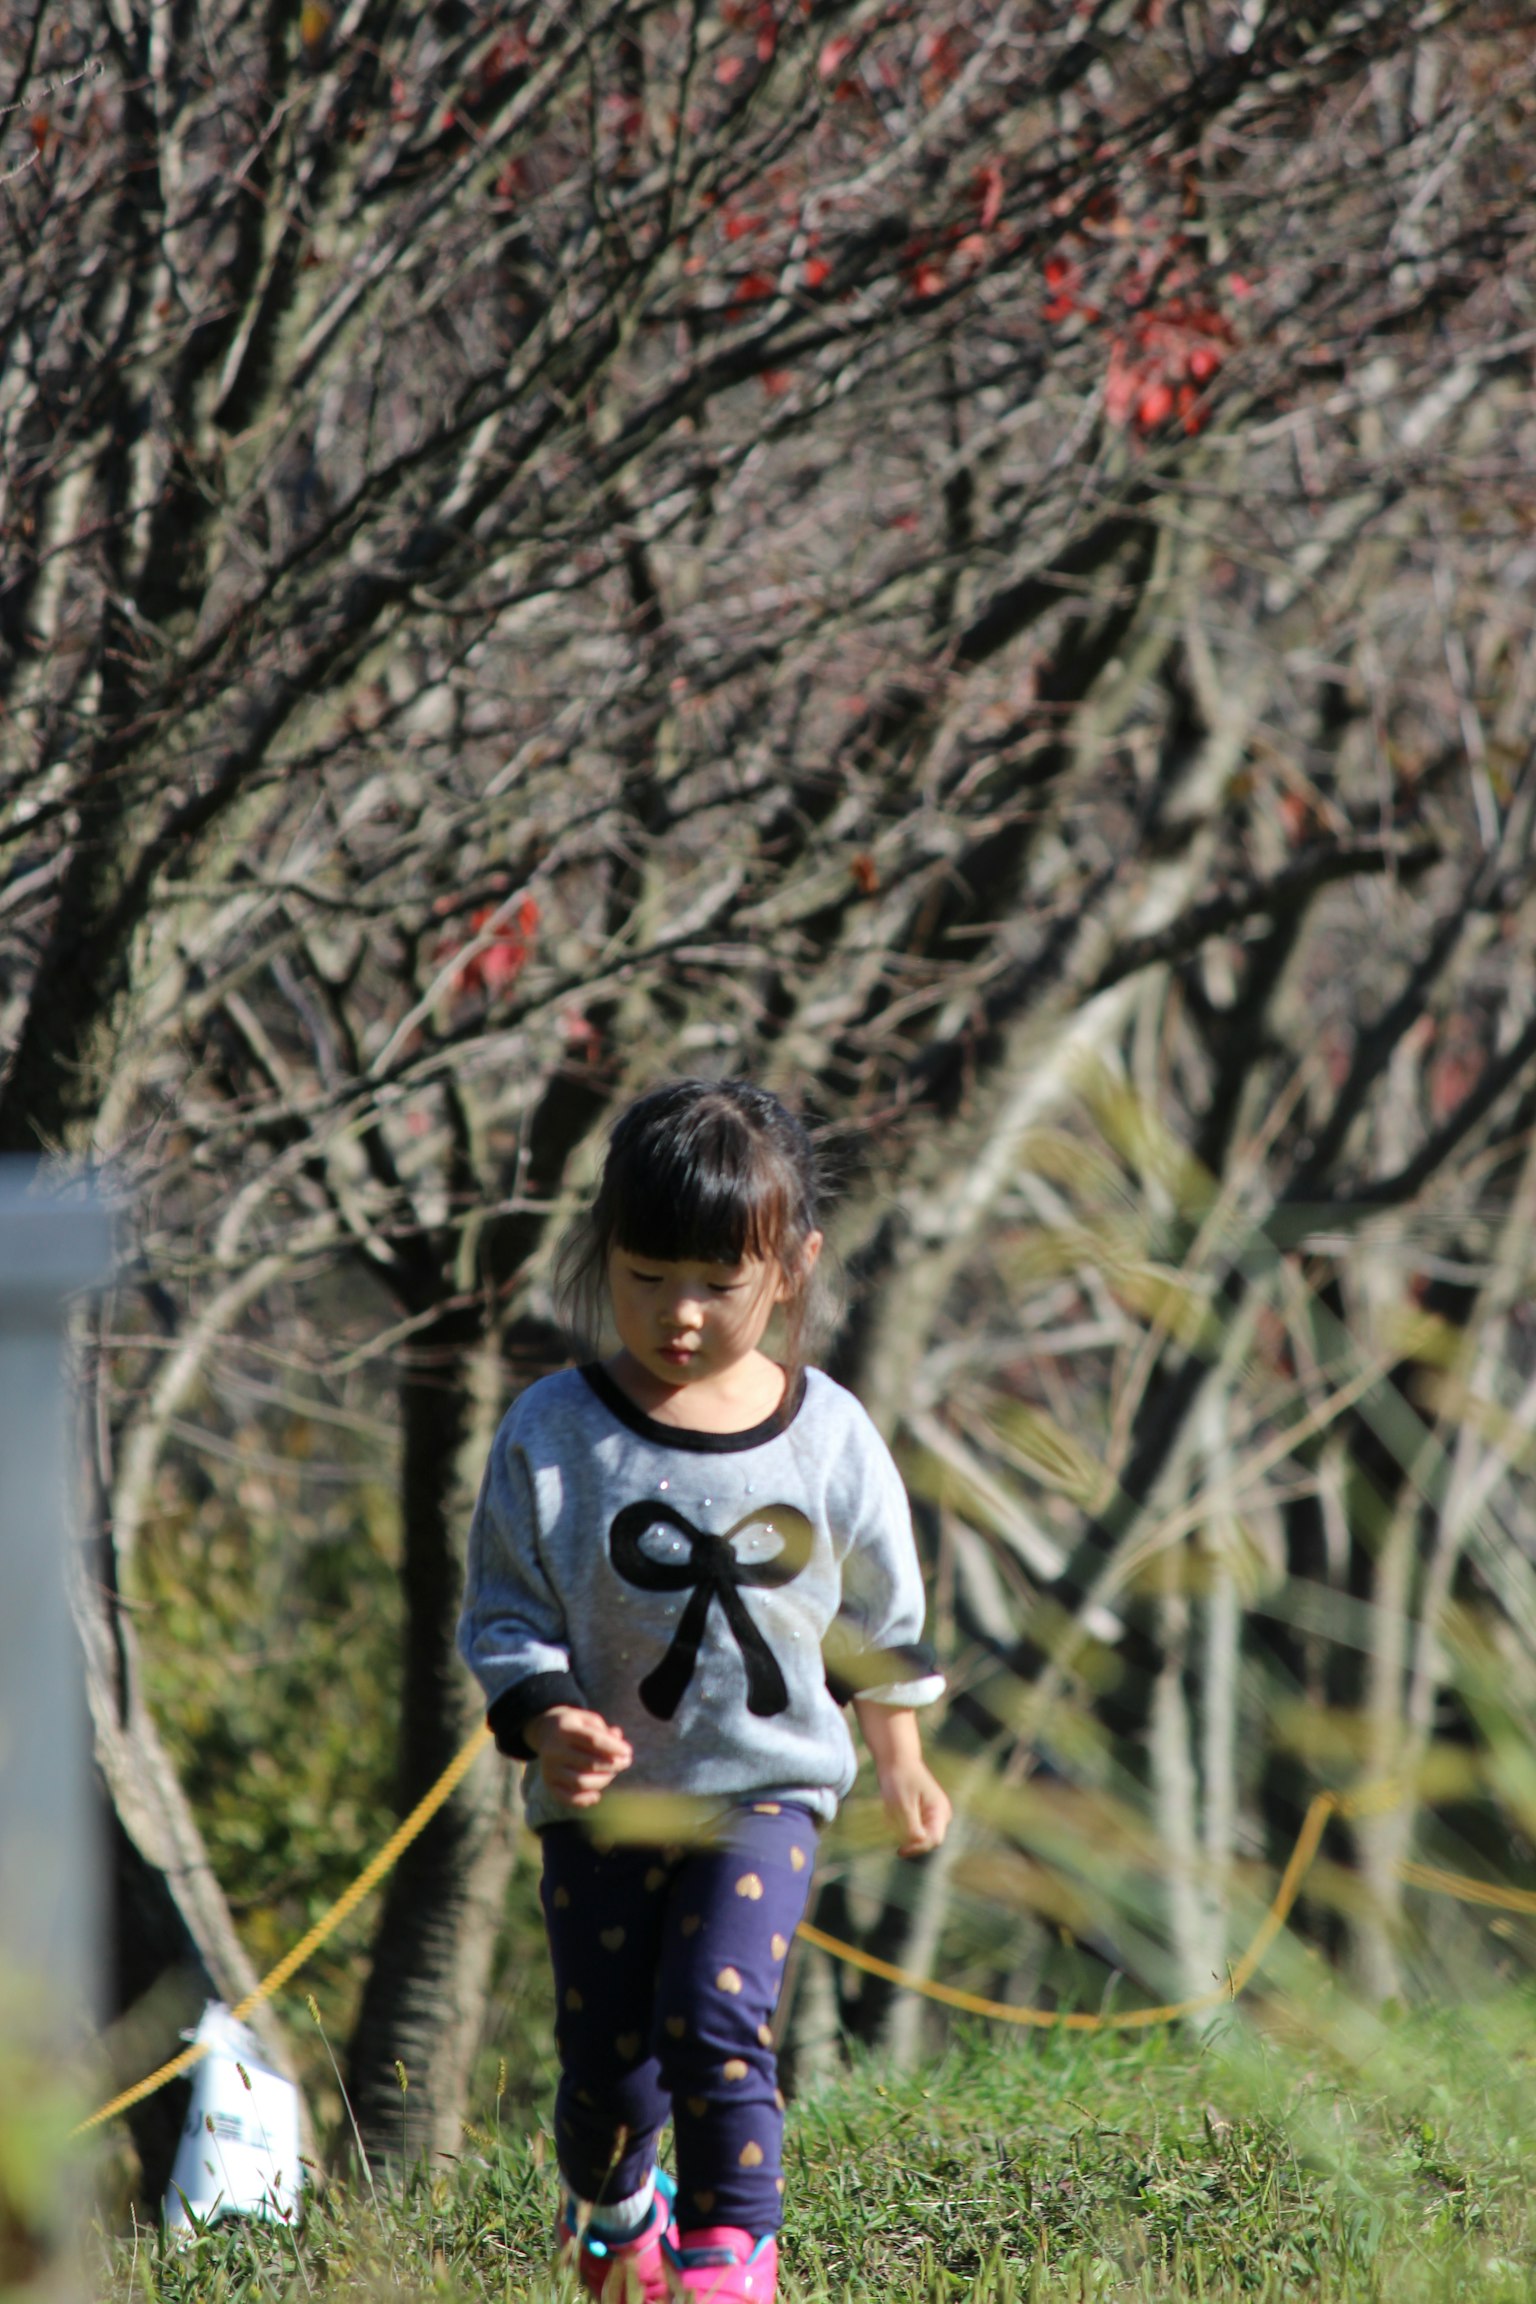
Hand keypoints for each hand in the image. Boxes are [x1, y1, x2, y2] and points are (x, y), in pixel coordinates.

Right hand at [524, 1706, 633, 1806]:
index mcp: (564, 1730)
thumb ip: (604, 1730)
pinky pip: (567, 1798)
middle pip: (589, 1763)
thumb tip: (619, 1739)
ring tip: (612, 1774)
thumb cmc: (575, 1726)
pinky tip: (596, 1795)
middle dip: (613, 1765)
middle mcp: (553, 1750)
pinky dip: (584, 1800)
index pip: (593, 1741)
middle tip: (625, 1762)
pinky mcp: (549, 1783)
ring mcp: (549, 1769)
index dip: (614, 1748)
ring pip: (580, 1783)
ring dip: (603, 1781)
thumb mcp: (588, 1720)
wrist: (545, 1732)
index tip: (628, 1751)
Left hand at [853, 1699, 951, 1856]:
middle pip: (925, 1839)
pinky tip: (892, 1809)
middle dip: (907, 1835)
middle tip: (892, 1821)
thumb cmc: (899, 1779)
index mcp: (940, 1810)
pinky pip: (910, 1827)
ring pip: (915, 1835)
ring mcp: (932, 1814)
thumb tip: (919, 1843)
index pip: (933, 1840)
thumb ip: (912, 1826)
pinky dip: (899, 1823)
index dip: (917, 1848)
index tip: (899, 1850)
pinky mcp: (922, 1813)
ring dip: (901, 1828)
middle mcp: (940, 1814)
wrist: (896, 1759)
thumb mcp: (903, 1804)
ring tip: (891, 1810)